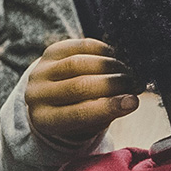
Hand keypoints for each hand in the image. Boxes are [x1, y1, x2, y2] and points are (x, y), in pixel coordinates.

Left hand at [25, 38, 143, 149]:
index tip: (134, 102)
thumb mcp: (88, 123)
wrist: (50, 96)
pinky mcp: (50, 52)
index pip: (78, 114)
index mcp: (45, 120)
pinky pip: (78, 46)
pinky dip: (101, 50)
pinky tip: (114, 58)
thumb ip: (106, 113)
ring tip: (126, 72)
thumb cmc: (77, 113)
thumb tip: (131, 100)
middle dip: (112, 84)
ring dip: (109, 66)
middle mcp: (36, 95)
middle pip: (79, 86)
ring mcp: (40, 71)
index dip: (109, 107)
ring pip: (78, 64)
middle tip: (133, 84)